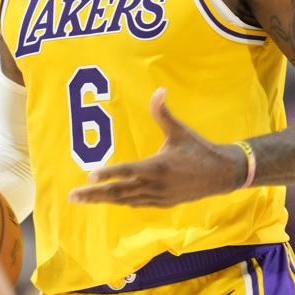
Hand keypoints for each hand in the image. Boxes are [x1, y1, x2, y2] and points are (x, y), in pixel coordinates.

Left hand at [67, 88, 247, 207]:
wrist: (222, 174)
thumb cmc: (199, 149)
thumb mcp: (180, 131)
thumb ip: (163, 113)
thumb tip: (159, 90)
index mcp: (158, 167)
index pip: (127, 171)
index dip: (108, 174)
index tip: (89, 177)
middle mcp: (155, 185)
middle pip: (119, 192)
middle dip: (94, 195)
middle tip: (72, 197)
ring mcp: (158, 197)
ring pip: (125, 200)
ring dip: (103, 200)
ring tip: (83, 199)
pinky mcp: (163, 203)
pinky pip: (136, 204)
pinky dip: (121, 202)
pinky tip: (110, 200)